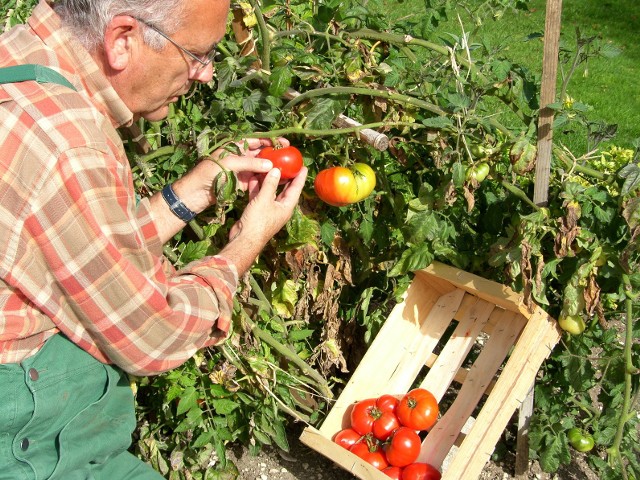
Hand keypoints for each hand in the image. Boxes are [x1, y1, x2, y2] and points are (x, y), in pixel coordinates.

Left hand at [172, 137, 290, 212]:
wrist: (196, 193)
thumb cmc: (209, 173)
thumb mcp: (229, 163)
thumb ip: (250, 163)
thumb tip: (269, 164)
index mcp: (235, 147)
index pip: (255, 140)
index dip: (270, 141)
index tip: (284, 143)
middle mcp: (240, 157)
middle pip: (260, 153)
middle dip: (274, 153)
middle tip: (289, 155)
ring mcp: (241, 170)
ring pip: (260, 167)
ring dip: (272, 167)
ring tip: (286, 168)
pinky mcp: (242, 183)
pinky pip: (257, 179)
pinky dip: (266, 179)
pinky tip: (277, 180)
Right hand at [223, 166, 307, 274]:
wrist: (244, 239)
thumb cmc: (258, 221)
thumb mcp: (264, 200)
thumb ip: (270, 184)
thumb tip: (276, 170)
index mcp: (286, 207)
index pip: (296, 189)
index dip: (300, 177)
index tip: (304, 167)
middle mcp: (280, 208)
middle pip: (284, 189)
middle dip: (285, 177)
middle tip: (287, 164)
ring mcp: (268, 209)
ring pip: (270, 192)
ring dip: (269, 180)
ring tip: (269, 166)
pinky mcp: (258, 210)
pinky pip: (260, 196)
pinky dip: (257, 187)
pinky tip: (254, 177)